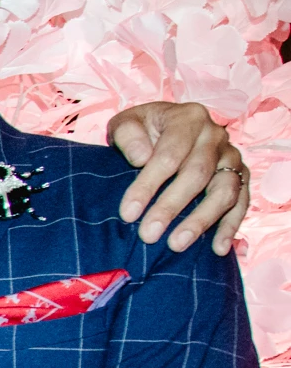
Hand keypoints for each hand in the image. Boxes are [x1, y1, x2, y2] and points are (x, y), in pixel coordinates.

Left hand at [109, 101, 248, 254]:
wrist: (165, 129)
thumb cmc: (142, 132)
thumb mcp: (126, 124)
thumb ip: (128, 135)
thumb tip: (140, 157)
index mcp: (188, 119)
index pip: (169, 155)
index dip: (148, 185)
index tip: (128, 213)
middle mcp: (216, 136)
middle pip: (197, 175)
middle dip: (171, 207)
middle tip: (148, 234)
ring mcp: (232, 156)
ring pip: (224, 191)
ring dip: (201, 220)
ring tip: (177, 245)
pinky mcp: (241, 176)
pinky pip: (241, 202)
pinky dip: (231, 226)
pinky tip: (217, 248)